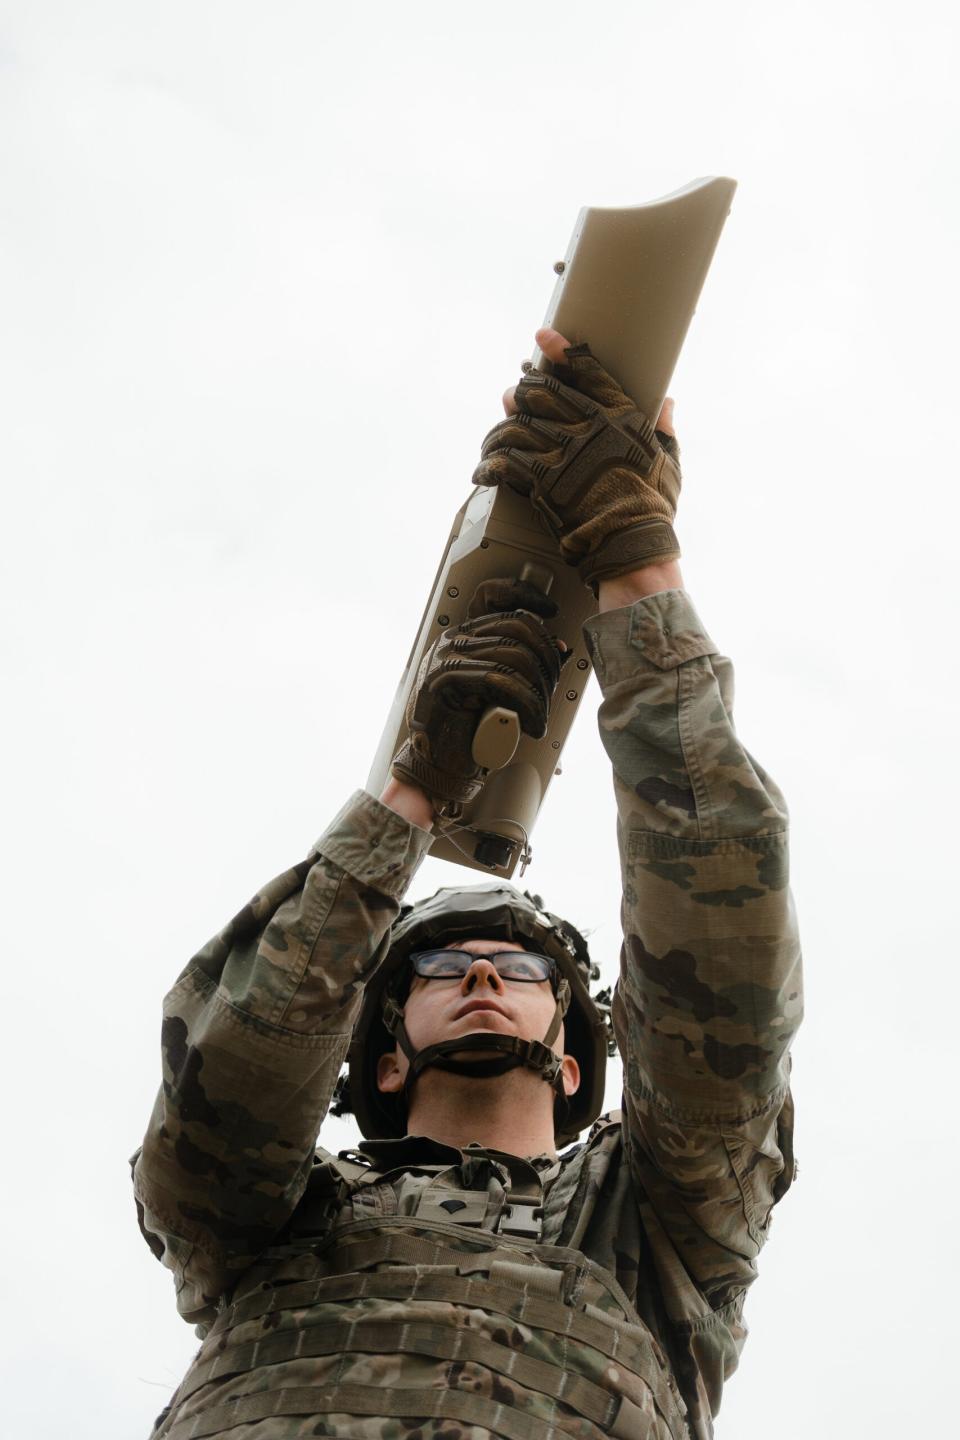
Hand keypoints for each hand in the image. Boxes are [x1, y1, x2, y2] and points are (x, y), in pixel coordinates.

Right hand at [390, 578, 565, 817]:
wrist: (438, 764)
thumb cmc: (468, 729)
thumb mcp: (501, 690)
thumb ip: (522, 666)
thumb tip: (559, 649)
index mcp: (465, 635)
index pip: (504, 604)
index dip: (534, 606)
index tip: (554, 620)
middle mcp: (453, 640)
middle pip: (518, 632)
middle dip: (546, 665)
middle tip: (549, 696)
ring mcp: (446, 657)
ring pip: (513, 656)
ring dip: (538, 691)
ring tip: (539, 717)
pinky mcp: (444, 679)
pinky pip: (499, 680)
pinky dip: (525, 703)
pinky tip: (531, 722)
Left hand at [474, 329, 681, 590]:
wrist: (632, 544)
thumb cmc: (653, 508)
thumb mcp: (669, 462)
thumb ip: (665, 430)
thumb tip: (669, 402)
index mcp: (620, 417)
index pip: (588, 372)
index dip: (561, 351)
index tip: (543, 337)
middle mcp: (588, 427)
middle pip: (543, 392)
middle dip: (523, 390)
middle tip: (514, 396)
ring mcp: (563, 452)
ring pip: (518, 423)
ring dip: (501, 429)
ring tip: (494, 438)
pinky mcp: (542, 480)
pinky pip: (505, 461)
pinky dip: (489, 464)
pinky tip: (483, 470)